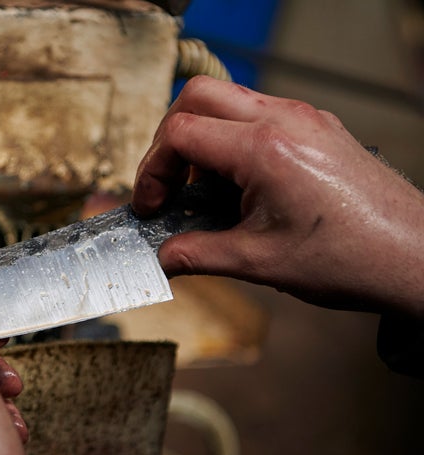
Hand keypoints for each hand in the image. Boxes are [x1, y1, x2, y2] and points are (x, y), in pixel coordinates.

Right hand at [132, 76, 423, 316]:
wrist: (414, 256)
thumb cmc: (351, 258)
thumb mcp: (258, 263)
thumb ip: (197, 255)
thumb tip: (162, 257)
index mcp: (265, 149)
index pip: (180, 132)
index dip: (152, 170)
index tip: (152, 204)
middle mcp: (284, 120)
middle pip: (197, 96)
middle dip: (169, 139)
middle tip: (168, 184)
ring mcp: (303, 118)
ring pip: (227, 100)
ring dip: (202, 138)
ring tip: (205, 190)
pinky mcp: (316, 126)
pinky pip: (257, 114)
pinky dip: (233, 141)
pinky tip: (240, 186)